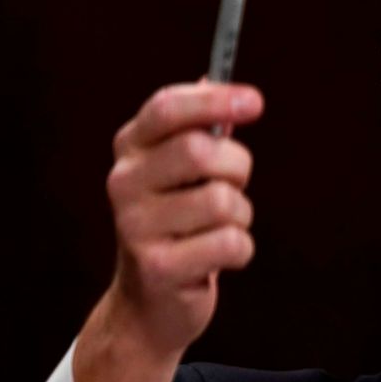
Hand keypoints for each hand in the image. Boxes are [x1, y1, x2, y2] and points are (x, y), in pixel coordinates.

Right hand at [103, 80, 262, 355]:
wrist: (151, 305)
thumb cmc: (178, 226)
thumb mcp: (181, 174)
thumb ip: (199, 129)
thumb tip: (214, 76)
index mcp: (131, 149)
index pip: (167, 107)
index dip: (214, 99)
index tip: (255, 101)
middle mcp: (124, 182)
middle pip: (203, 151)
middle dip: (237, 168)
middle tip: (233, 186)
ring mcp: (135, 226)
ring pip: (224, 201)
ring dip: (240, 217)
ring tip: (218, 229)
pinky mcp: (158, 266)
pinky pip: (231, 242)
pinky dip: (240, 251)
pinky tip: (218, 258)